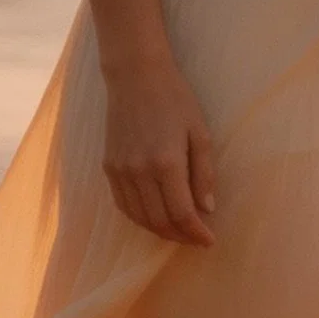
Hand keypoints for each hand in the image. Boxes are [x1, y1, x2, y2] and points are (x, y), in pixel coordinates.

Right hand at [82, 0, 215, 245]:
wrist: (135, 76)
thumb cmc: (175, 99)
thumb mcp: (200, 132)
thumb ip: (204, 173)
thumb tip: (207, 209)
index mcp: (166, 162)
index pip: (182, 212)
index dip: (197, 233)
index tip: (210, 241)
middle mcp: (139, 171)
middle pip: (160, 220)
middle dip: (181, 236)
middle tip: (197, 239)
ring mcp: (120, 171)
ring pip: (139, 217)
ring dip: (160, 230)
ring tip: (179, 232)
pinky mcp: (108, 167)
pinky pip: (123, 205)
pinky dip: (140, 218)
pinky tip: (154, 218)